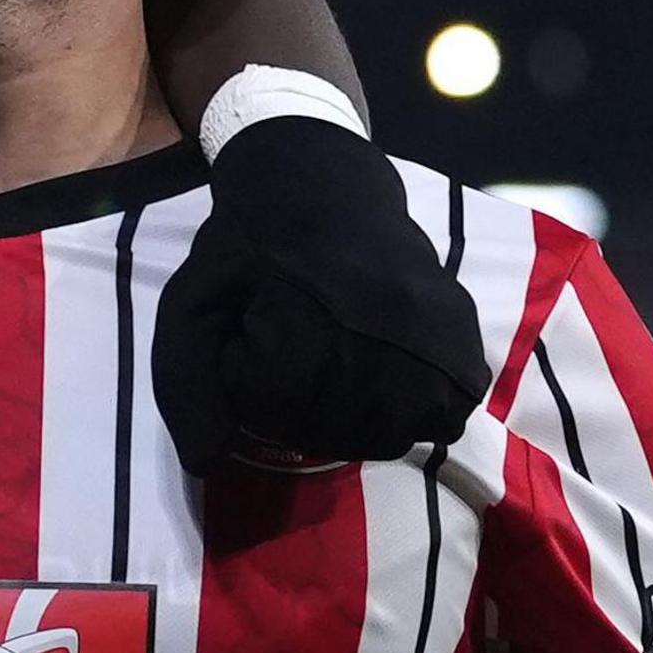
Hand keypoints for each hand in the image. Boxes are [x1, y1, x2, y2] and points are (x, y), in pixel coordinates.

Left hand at [152, 118, 490, 470]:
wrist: (329, 192)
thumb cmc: (253, 250)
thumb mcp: (193, 302)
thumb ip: (184, 381)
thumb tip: (209, 461)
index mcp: (310, 322)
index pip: (274, 413)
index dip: (249, 388)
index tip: (251, 346)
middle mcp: (382, 340)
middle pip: (331, 433)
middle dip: (298, 412)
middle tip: (295, 361)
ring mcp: (434, 349)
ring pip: (387, 438)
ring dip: (353, 423)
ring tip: (335, 375)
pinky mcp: (468, 352)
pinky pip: (441, 423)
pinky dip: (409, 415)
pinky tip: (382, 378)